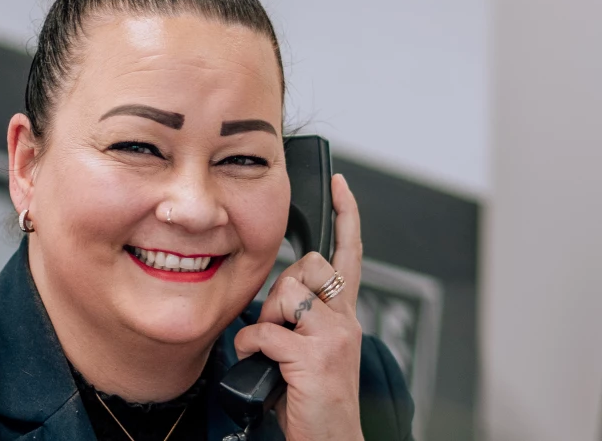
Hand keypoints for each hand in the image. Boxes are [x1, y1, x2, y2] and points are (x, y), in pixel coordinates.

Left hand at [233, 174, 364, 440]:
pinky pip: (266, 331)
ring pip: (289, 293)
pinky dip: (251, 345)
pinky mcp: (316, 356)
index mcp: (345, 318)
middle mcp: (346, 321)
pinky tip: (258, 362)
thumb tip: (269, 305)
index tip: (342, 186)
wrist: (331, 440)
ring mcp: (334, 337)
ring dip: (268, 316)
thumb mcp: (309, 353)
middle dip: (282, 287)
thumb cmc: (313, 403)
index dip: (347, 217)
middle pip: (309, 267)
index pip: (350, 255)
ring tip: (272, 347)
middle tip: (278, 323)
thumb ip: (299, 322)